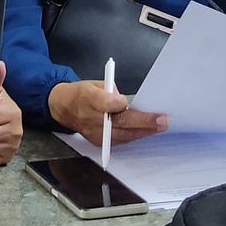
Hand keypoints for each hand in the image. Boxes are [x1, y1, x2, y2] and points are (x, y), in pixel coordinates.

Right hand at [48, 80, 166, 146]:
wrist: (63, 108)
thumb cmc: (81, 93)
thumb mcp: (94, 83)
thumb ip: (112, 91)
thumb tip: (128, 102)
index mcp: (88, 97)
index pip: (104, 103)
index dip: (116, 104)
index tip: (126, 102)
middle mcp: (91, 117)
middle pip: (119, 122)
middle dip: (143, 122)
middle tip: (161, 121)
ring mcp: (95, 132)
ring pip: (123, 135)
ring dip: (143, 131)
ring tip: (159, 126)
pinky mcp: (98, 142)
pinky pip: (120, 141)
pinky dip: (133, 135)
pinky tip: (145, 131)